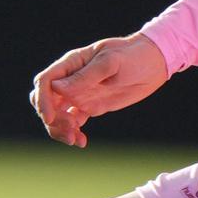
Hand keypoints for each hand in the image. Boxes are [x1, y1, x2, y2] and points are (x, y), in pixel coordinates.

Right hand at [32, 33, 168, 145]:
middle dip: (51, 118)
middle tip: (68, 130)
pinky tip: (82, 141)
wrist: (154, 64)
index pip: (45, 81)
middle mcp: (70, 80)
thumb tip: (56, 88)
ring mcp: (79, 94)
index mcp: (71, 64)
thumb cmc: (133, 56)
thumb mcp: (110, 63)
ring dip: (60, 129)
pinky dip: (73, 132)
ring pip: (57, 114)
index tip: (49, 118)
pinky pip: (74, 122)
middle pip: (46, 100)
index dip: (42, 100)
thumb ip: (84, 76)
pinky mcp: (90, 106)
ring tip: (75, 140)